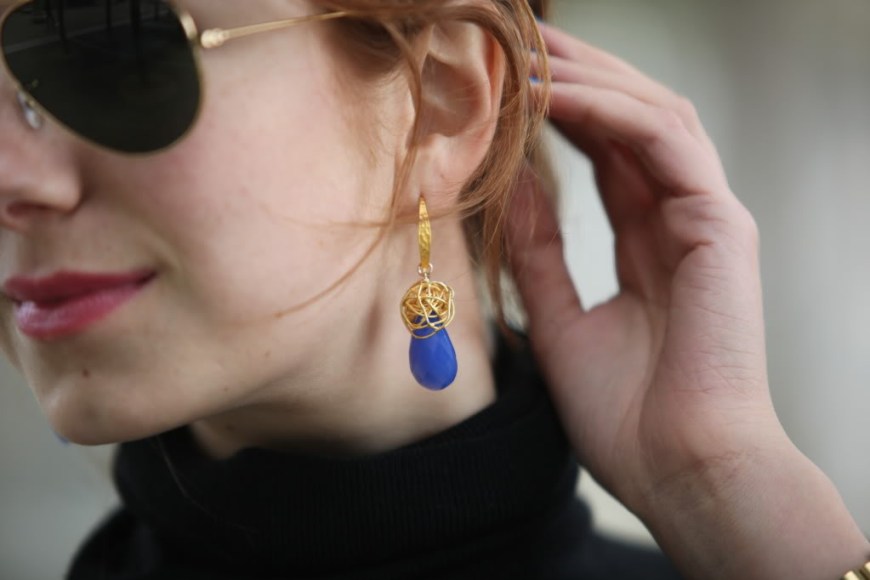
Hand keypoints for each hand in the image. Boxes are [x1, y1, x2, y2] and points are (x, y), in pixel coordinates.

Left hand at [512, 21, 774, 508]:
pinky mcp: (721, 225)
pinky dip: (613, 109)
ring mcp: (706, 219)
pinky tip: (561, 93)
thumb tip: (509, 184)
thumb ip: (538, 251)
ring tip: (533, 53)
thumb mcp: (560, 320)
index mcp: (648, 246)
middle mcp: (680, 222)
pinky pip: (665, 142)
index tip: (510, 83)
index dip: (563, 111)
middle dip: (578, 77)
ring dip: (592, 79)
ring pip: (654, 116)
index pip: (608, 154)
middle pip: (631, 123)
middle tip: (522, 42)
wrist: (679, 473)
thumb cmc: (626, 417)